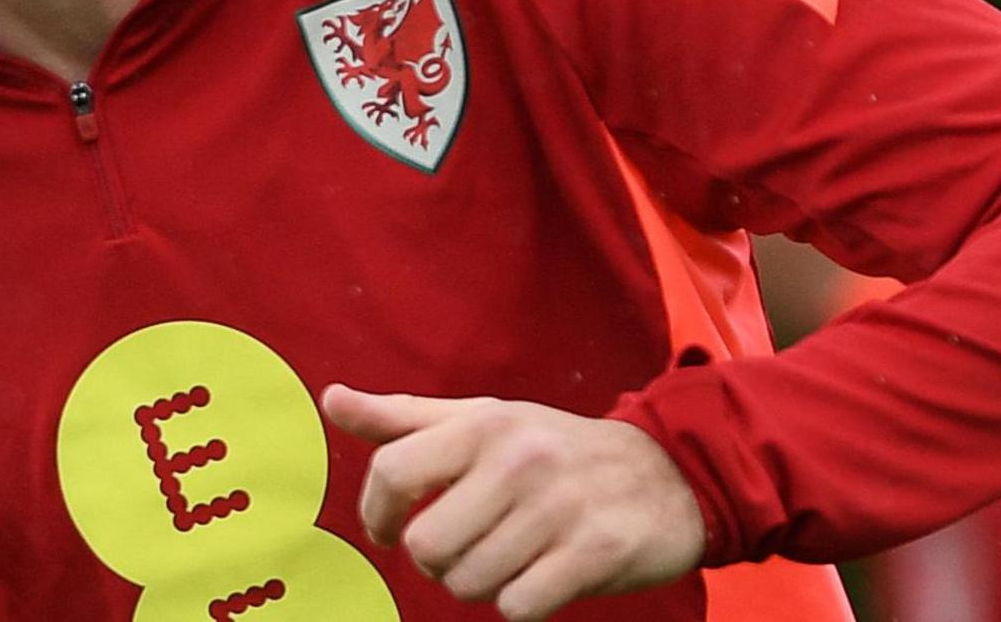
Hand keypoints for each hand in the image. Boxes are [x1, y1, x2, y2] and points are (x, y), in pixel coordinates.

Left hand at [319, 385, 705, 620]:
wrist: (669, 471)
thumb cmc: (555, 448)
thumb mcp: (481, 419)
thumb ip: (402, 418)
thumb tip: (331, 399)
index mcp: (482, 424)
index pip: (393, 473)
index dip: (377, 515)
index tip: (389, 531)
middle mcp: (518, 461)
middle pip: (427, 546)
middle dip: (439, 560)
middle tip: (468, 545)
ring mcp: (558, 509)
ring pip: (469, 583)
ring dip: (481, 583)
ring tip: (509, 556)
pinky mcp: (594, 554)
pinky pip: (518, 608)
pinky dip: (521, 603)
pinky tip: (541, 575)